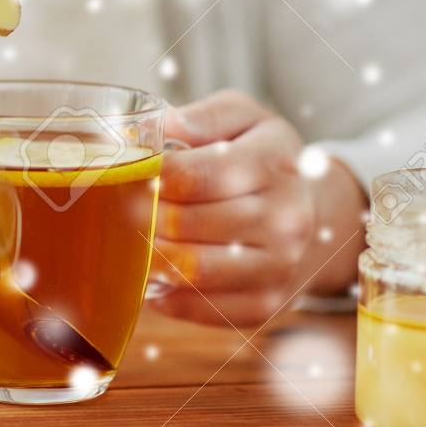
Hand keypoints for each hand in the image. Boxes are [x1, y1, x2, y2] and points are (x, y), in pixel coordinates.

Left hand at [150, 90, 367, 326]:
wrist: (308, 208)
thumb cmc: (259, 156)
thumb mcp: (241, 117)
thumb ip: (203, 117)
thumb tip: (163, 126)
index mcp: (275, 164)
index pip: (195, 176)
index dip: (151, 176)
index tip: (130, 172)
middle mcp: (285, 219)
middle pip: (187, 224)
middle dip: (142, 216)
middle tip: (117, 208)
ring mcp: (279, 266)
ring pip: (192, 270)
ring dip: (148, 257)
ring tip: (127, 239)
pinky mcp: (266, 305)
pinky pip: (202, 309)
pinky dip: (165, 296)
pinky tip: (150, 274)